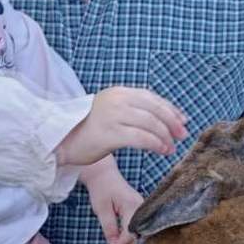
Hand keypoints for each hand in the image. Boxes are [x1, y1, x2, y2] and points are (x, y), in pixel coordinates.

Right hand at [56, 87, 186, 166]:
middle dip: (172, 122)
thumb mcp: (111, 111)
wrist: (60, 140)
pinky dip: (155, 144)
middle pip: (154, 109)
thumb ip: (133, 110)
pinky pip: (140, 138)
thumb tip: (165, 117)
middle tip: (182, 135)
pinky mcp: (109, 134)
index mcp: (118, 92)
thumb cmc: (87, 129)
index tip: (183, 120)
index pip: (151, 97)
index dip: (170, 109)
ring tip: (170, 147)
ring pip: (150, 123)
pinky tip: (161, 151)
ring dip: (165, 136)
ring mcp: (112, 116)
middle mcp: (116, 100)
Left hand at [82, 158, 143, 243]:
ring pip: (138, 229)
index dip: (123, 243)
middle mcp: (140, 206)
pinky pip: (137, 224)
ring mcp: (141, 207)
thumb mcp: (101, 209)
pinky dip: (129, 232)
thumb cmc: (101, 189)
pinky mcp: (139, 209)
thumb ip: (109, 227)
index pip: (131, 230)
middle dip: (126, 243)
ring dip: (128, 238)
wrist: (104, 175)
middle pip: (137, 231)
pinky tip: (120, 238)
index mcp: (131, 204)